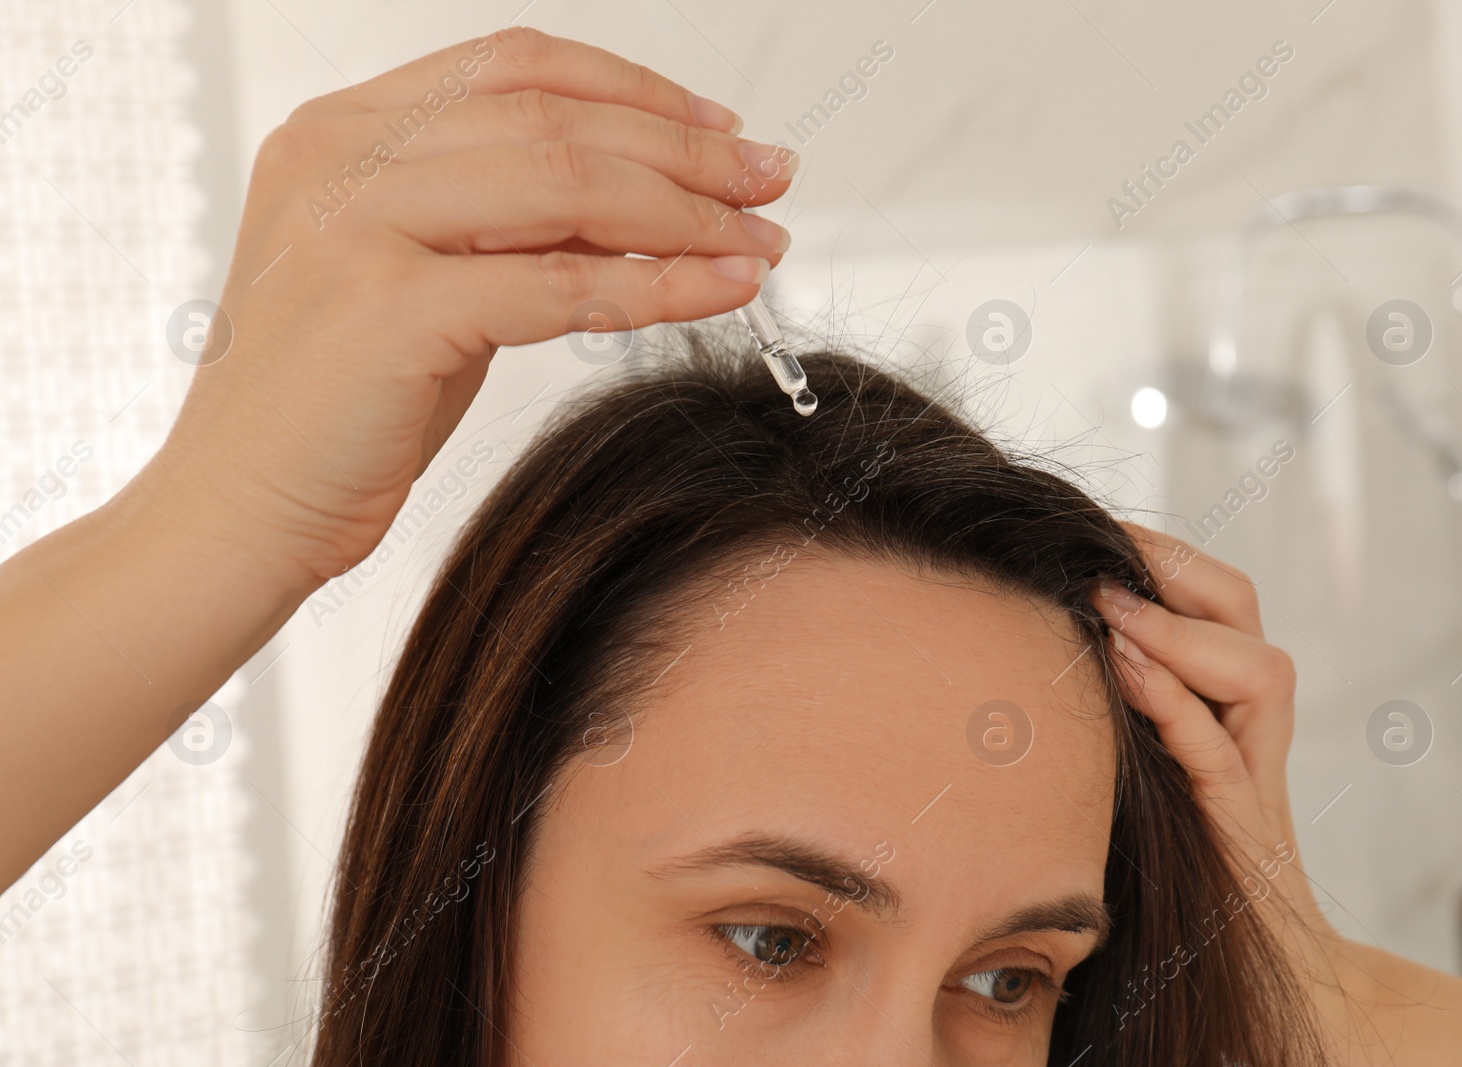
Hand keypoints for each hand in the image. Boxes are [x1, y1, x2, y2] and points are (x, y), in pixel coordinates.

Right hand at [144, 28, 795, 591]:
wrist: (236, 515)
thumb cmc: (332, 412)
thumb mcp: (422, 286)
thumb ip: (509, 232)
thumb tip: (645, 206)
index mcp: (343, 133)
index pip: (514, 68)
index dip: (634, 91)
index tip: (717, 132)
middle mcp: (341, 157)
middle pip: (555, 118)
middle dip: (684, 152)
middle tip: (770, 183)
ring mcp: (356, 226)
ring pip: (567, 186)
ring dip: (686, 214)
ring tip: (761, 240)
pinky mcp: (384, 308)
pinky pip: (560, 286)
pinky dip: (657, 287)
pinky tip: (719, 292)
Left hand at [1089, 523, 1334, 940]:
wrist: (1232, 952)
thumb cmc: (1157, 849)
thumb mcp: (1121, 751)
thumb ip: (1106, 691)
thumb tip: (1026, 620)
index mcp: (1218, 692)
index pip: (1211, 591)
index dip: (1156, 551)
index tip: (1087, 526)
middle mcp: (1246, 720)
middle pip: (1240, 608)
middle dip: (1172, 568)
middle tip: (1099, 550)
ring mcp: (1251, 771)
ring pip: (1259, 670)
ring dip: (1178, 634)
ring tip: (1107, 609)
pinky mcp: (1243, 827)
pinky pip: (1224, 753)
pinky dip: (1177, 704)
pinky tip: (1124, 670)